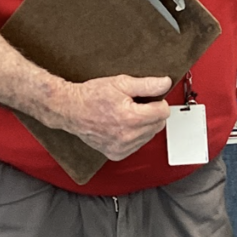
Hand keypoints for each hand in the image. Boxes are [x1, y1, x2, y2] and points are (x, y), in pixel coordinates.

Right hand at [41, 75, 172, 159]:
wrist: (70, 109)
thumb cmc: (92, 96)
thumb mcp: (121, 83)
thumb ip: (147, 84)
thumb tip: (166, 83)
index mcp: (131, 118)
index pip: (163, 112)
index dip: (158, 101)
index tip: (149, 97)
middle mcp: (127, 136)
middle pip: (158, 124)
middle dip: (152, 112)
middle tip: (136, 104)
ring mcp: (122, 147)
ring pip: (150, 135)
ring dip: (144, 124)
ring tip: (127, 113)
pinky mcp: (116, 154)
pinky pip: (138, 144)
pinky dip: (135, 135)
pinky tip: (123, 125)